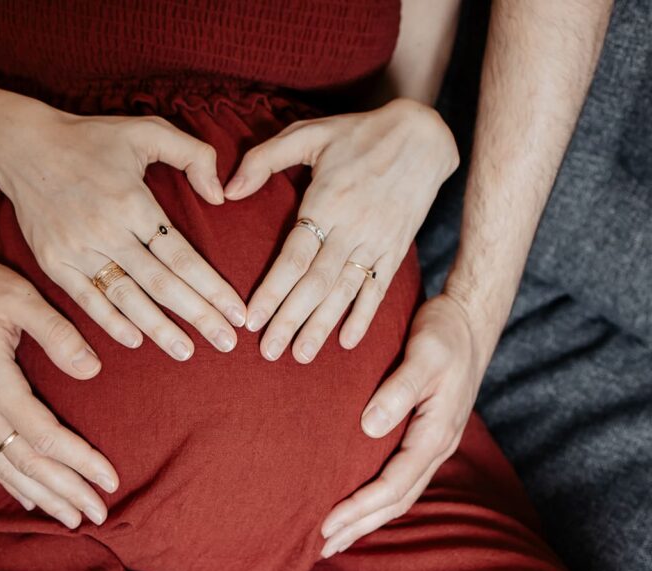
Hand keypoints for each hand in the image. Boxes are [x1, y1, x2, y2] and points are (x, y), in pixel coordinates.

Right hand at [0, 102, 246, 360]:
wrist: (23, 145)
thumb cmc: (91, 138)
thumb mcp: (147, 129)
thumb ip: (193, 154)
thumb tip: (220, 195)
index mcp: (133, 203)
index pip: (182, 256)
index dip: (212, 287)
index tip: (237, 312)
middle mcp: (107, 231)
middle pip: (161, 284)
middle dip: (198, 316)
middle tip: (227, 343)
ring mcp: (77, 249)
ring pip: (126, 297)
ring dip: (159, 329)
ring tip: (187, 352)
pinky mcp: (53, 261)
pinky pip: (87, 298)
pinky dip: (111, 321)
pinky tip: (136, 340)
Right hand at [0, 245, 119, 529]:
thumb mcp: (20, 297)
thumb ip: (58, 334)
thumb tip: (93, 370)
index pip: (44, 435)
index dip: (79, 461)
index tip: (110, 479)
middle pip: (25, 462)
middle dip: (64, 491)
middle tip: (97, 515)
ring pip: (2, 466)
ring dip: (39, 494)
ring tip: (69, 518)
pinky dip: (7, 479)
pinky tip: (26, 496)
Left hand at [223, 98, 457, 362]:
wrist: (424, 135)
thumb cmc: (357, 133)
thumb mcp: (308, 134)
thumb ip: (264, 159)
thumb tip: (227, 190)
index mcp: (327, 202)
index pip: (294, 257)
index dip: (272, 291)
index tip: (252, 319)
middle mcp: (353, 228)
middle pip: (316, 284)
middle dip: (291, 320)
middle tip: (269, 352)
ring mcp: (377, 242)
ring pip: (345, 292)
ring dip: (322, 326)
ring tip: (301, 356)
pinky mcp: (396, 250)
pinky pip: (378, 289)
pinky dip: (363, 316)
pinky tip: (347, 342)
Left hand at [318, 293, 490, 555]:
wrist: (468, 321)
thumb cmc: (444, 333)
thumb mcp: (424, 354)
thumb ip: (399, 389)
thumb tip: (369, 426)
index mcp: (435, 433)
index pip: (393, 484)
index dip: (360, 508)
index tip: (327, 524)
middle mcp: (436, 445)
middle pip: (396, 500)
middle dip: (360, 526)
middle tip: (321, 547)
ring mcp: (433, 443)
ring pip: (399, 493)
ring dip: (368, 518)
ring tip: (336, 538)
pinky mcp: (424, 434)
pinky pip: (400, 477)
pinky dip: (377, 497)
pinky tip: (358, 502)